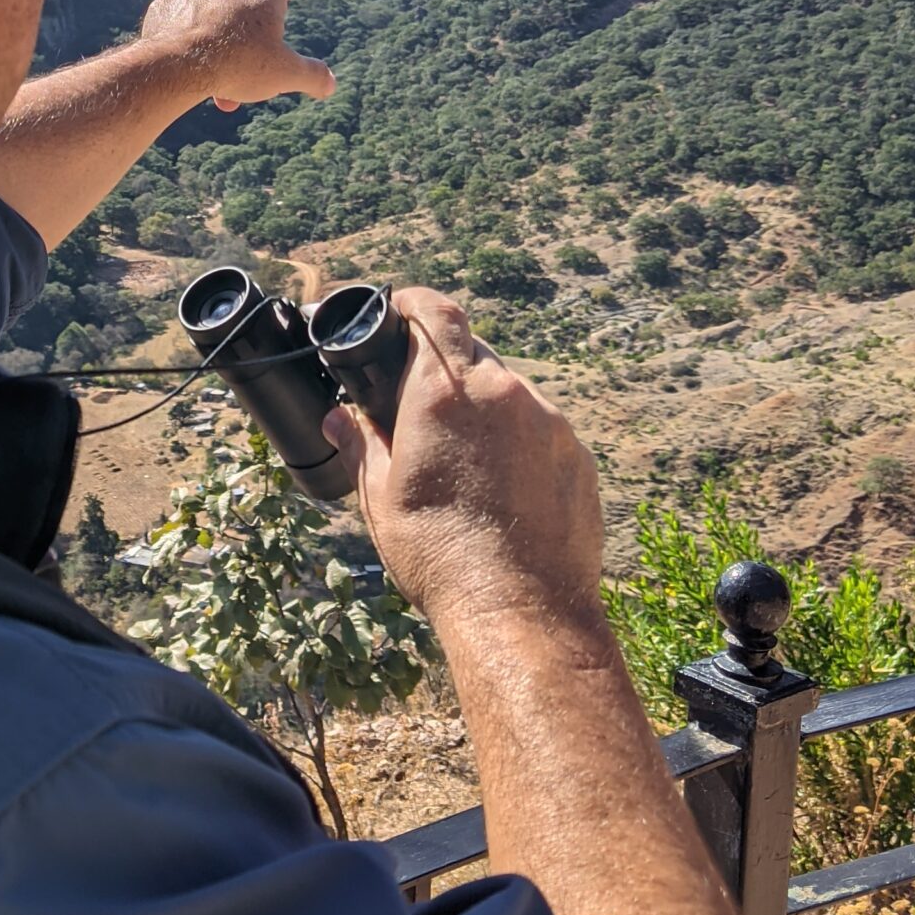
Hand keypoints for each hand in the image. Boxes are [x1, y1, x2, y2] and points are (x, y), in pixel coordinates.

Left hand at [139, 0, 335, 112]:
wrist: (179, 65)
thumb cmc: (239, 65)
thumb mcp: (285, 75)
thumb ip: (312, 76)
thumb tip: (330, 83)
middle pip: (245, 7)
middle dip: (246, 38)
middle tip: (245, 69)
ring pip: (211, 18)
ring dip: (216, 43)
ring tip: (214, 77)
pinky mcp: (167, 6)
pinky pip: (180, 21)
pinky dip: (185, 38)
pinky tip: (185, 62)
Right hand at [321, 288, 604, 636]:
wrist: (521, 610)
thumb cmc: (439, 555)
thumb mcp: (380, 498)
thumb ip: (359, 445)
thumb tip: (337, 419)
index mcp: (443, 391)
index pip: (432, 310)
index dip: (412, 304)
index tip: (397, 312)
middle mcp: (502, 391)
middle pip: (472, 350)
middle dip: (444, 367)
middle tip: (419, 404)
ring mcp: (548, 421)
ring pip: (509, 391)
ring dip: (483, 408)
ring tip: (462, 460)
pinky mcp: (577, 454)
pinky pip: (541, 428)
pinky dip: (517, 441)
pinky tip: (500, 487)